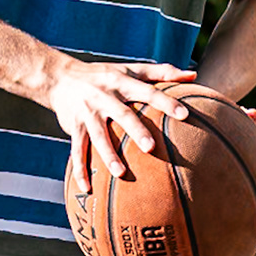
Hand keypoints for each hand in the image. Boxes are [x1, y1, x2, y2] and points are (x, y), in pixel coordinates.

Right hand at [48, 59, 195, 188]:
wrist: (61, 77)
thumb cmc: (105, 75)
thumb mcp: (131, 68)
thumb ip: (162, 72)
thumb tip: (194, 76)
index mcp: (122, 83)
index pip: (148, 92)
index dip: (166, 102)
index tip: (184, 115)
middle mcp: (105, 96)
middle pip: (122, 115)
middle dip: (136, 131)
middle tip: (151, 148)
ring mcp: (88, 112)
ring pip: (98, 136)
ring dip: (108, 155)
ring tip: (120, 173)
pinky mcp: (73, 126)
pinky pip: (77, 150)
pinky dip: (80, 168)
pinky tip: (87, 187)